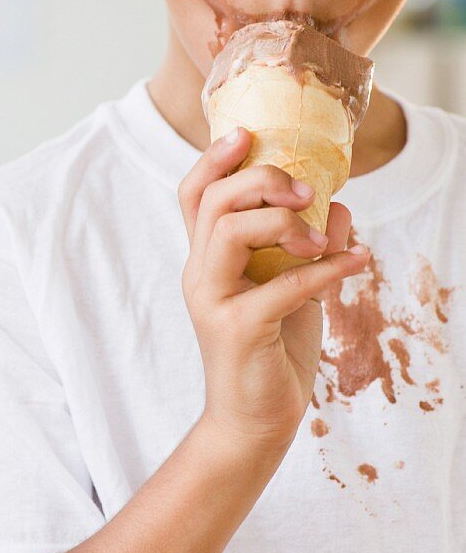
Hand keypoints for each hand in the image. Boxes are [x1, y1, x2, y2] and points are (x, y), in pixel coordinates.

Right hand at [178, 128, 369, 451]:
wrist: (255, 418)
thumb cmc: (270, 350)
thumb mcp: (293, 289)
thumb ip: (308, 247)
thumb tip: (340, 207)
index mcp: (205, 258)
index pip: (193, 195)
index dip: (214, 159)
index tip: (247, 134)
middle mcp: (199, 272)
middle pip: (212, 202)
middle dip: (261, 181)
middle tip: (306, 191)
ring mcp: (212, 300)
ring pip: (229, 231)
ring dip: (285, 223)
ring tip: (324, 239)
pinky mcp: (235, 329)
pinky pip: (280, 286)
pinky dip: (325, 270)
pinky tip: (357, 263)